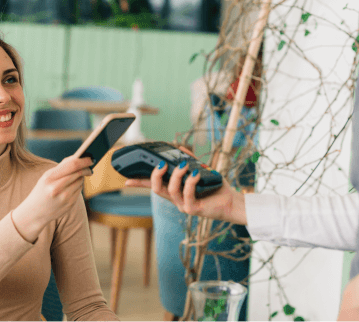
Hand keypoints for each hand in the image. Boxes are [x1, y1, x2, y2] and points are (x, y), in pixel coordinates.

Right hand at [13, 155, 92, 241]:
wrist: (34, 213)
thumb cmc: (41, 190)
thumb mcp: (46, 177)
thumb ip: (61, 167)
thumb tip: (78, 158)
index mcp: (49, 178)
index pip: (72, 165)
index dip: (84, 161)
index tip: (90, 158)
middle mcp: (57, 188)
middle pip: (79, 173)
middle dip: (86, 169)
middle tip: (90, 167)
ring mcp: (64, 197)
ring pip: (80, 181)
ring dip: (80, 178)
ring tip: (75, 178)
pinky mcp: (69, 205)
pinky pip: (79, 191)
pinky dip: (77, 187)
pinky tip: (71, 188)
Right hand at [125, 146, 245, 224]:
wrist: (232, 202)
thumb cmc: (216, 188)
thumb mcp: (201, 171)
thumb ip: (190, 160)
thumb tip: (179, 148)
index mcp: (175, 191)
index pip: (153, 186)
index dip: (139, 183)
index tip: (126, 179)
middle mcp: (176, 200)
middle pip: (156, 189)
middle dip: (154, 175)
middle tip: (161, 164)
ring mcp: (183, 206)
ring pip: (170, 191)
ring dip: (176, 175)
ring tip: (184, 165)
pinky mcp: (193, 209)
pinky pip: (186, 194)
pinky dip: (189, 181)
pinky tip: (194, 173)